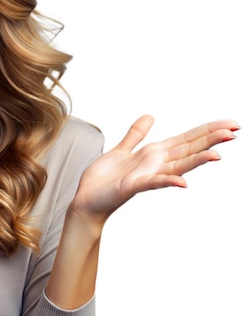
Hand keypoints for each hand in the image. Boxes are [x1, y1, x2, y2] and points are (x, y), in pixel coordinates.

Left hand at [71, 115, 238, 225]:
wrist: (87, 199)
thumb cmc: (104, 179)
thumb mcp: (121, 150)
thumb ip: (135, 135)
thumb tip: (149, 116)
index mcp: (154, 154)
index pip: (186, 139)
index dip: (207, 131)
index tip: (230, 124)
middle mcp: (155, 165)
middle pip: (188, 149)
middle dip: (210, 140)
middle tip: (234, 131)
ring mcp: (147, 176)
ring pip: (177, 166)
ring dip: (196, 160)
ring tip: (218, 155)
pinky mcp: (133, 186)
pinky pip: (153, 183)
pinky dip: (167, 181)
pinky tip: (183, 182)